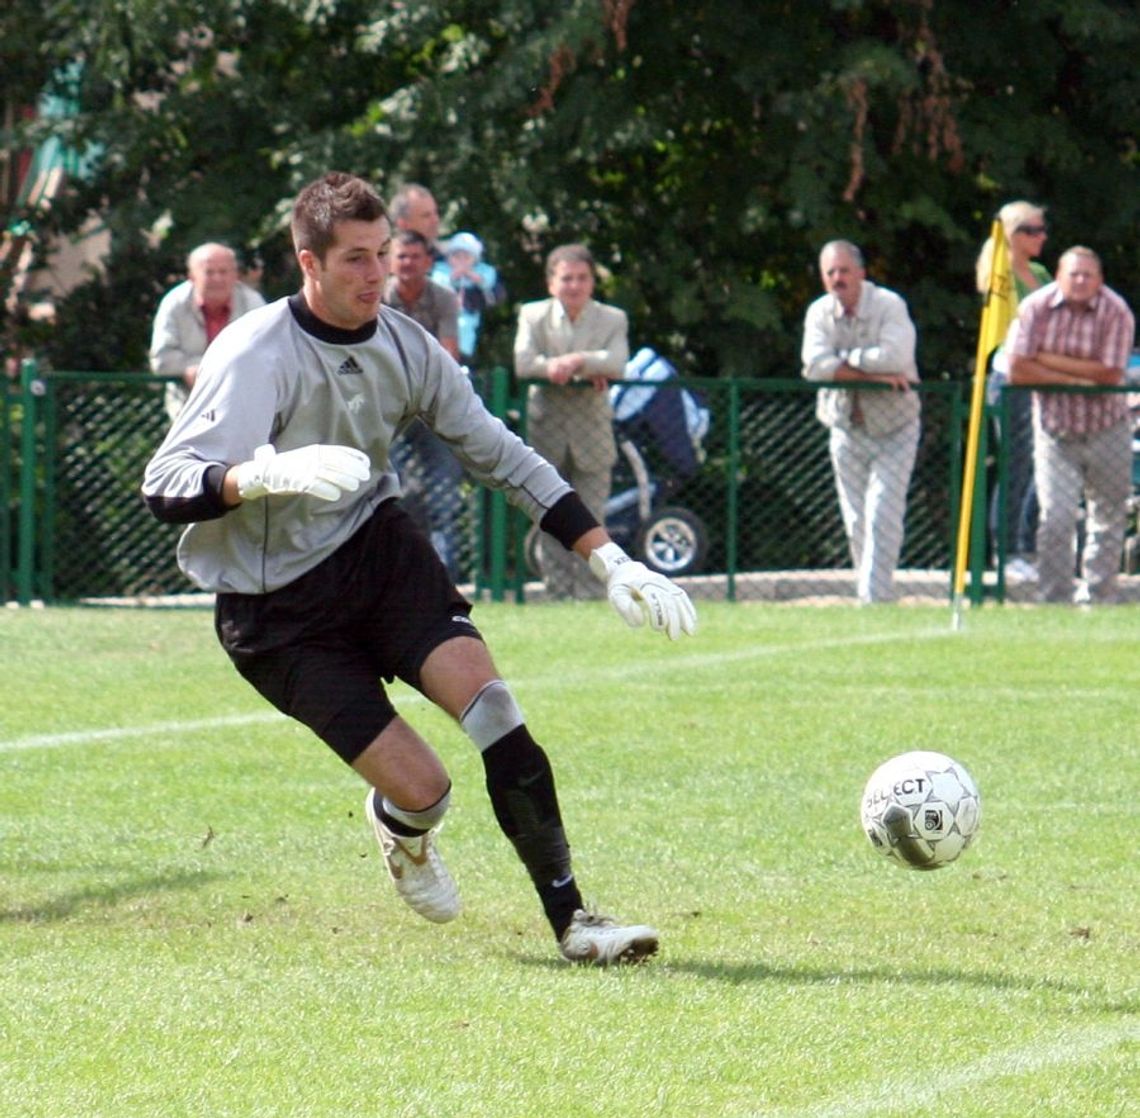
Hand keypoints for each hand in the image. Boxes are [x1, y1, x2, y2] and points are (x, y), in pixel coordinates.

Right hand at [234, 444, 370, 501]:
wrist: (263, 472)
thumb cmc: (287, 466)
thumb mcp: (306, 457)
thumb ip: (322, 459)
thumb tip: (343, 462)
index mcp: (314, 450)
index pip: (338, 451)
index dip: (354, 457)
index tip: (366, 463)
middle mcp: (311, 458)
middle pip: (337, 462)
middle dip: (353, 469)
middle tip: (365, 476)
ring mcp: (304, 469)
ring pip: (329, 474)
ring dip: (344, 480)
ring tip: (355, 486)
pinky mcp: (297, 481)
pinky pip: (315, 486)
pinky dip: (326, 491)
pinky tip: (336, 495)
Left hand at [589, 542, 696, 639]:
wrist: (626, 571)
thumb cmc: (620, 588)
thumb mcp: (616, 597)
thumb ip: (626, 609)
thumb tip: (641, 622)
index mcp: (641, 582)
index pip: (654, 598)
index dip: (658, 613)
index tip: (656, 628)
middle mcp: (655, 580)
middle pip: (669, 599)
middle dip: (673, 619)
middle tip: (673, 637)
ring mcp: (665, 582)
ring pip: (679, 598)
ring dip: (685, 616)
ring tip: (690, 632)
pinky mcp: (670, 586)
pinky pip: (682, 596)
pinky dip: (688, 609)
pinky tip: (692, 622)